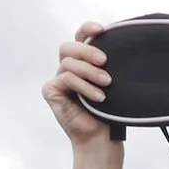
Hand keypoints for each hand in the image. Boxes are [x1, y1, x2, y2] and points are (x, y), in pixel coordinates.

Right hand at [44, 23, 112, 144]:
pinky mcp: (51, 91)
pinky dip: (83, 86)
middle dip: (87, 51)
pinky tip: (98, 97)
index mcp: (82, 62)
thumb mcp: (112, 84)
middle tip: (104, 61)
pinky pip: (66, 79)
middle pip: (69, 47)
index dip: (87, 29)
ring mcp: (58, 79)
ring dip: (89, 72)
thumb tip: (118, 46)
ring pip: (69, 63)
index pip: (80, 37)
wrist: (101, 139)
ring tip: (107, 84)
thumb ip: (107, 65)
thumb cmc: (108, 113)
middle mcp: (68, 68)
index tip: (102, 30)